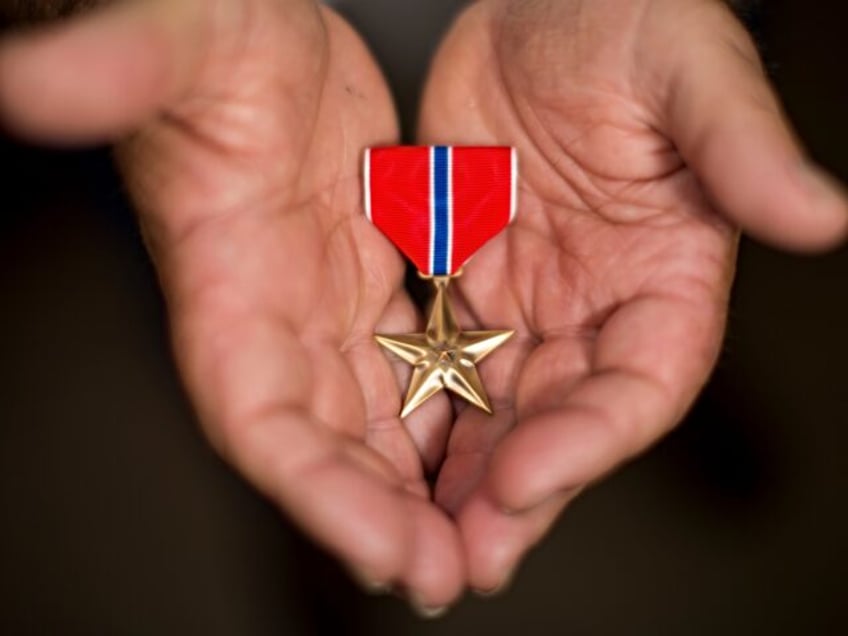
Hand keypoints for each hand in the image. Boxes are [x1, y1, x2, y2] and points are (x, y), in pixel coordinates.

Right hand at [0, 0, 463, 607]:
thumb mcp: (183, 38)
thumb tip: (34, 79)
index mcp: (225, 284)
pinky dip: (440, 412)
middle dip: (383, 516)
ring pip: (373, 417)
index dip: (320, 494)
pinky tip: (481, 444)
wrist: (258, 29)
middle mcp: (274, 314)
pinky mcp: (366, 278)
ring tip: (479, 535)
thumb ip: (124, 66)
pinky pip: (407, 365)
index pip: (262, 421)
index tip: (390, 551)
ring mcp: (324, 302)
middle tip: (451, 571)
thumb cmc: (212, 32)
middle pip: (327, 443)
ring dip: (418, 482)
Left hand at [418, 0, 847, 591]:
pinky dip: (423, 414)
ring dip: (464, 476)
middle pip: (563, 420)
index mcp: (666, 276)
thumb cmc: (625, 21)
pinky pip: (446, 362)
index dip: (588, 440)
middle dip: (519, 490)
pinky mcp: (470, 280)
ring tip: (419, 539)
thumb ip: (740, 146)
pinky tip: (390, 459)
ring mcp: (531, 299)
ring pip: (500, 409)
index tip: (526, 479)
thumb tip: (821, 215)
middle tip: (464, 557)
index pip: (639, 384)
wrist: (540, 0)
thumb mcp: (688, 71)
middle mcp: (598, 305)